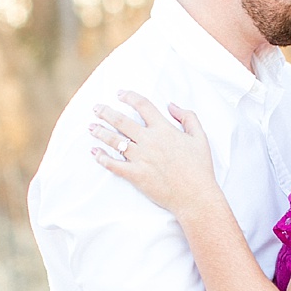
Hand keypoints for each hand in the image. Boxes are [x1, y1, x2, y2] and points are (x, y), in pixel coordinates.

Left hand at [90, 90, 218, 218]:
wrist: (196, 196)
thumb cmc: (200, 167)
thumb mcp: (200, 137)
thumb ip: (188, 117)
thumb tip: (171, 105)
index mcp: (164, 129)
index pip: (142, 105)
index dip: (129, 96)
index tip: (120, 94)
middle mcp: (149, 141)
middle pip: (122, 121)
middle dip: (106, 112)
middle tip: (96, 108)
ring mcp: (140, 158)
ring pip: (114, 140)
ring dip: (100, 132)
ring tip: (91, 127)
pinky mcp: (135, 175)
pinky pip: (113, 164)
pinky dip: (102, 158)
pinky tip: (94, 152)